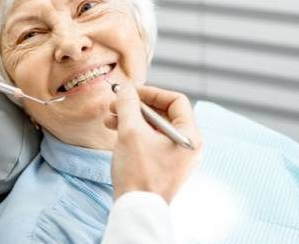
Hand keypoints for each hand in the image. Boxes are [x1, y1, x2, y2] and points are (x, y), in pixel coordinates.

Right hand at [109, 84, 201, 203]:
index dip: (152, 92)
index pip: (176, 100)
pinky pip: (150, 142)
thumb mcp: (131, 131)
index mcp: (189, 136)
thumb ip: (128, 105)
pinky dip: (134, 134)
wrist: (135, 209)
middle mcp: (187, 146)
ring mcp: (176, 158)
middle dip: (136, 106)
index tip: (131, 92)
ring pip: (153, 128)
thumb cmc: (138, 172)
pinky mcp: (163, 167)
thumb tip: (125, 89)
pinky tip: (115, 132)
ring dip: (131, 119)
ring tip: (109, 118)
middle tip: (114, 103)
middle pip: (163, 114)